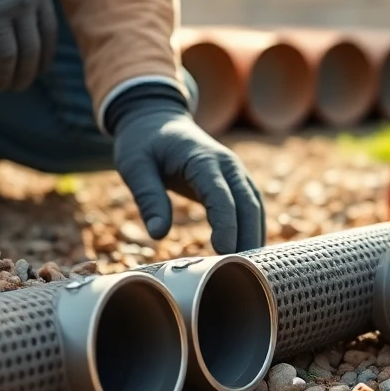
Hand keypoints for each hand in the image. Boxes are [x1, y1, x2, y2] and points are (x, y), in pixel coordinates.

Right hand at [0, 0, 57, 90]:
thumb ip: (27, 0)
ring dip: (0, 80)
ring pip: (5, 61)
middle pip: (28, 54)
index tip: (34, 73)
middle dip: (21, 77)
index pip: (47, 38)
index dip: (41, 62)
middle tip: (12, 86)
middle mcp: (20, 7)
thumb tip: (27, 37)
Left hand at [108, 84, 264, 253]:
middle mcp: (227, 164)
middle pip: (248, 203)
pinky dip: (251, 229)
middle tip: (241, 271)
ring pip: (255, 207)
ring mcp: (235, 172)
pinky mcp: (234, 182)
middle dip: (247, 236)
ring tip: (247, 270)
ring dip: (253, 236)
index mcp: (202, 158)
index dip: (226, 224)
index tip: (224, 252)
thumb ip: (148, 197)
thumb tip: (158, 234)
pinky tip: (246, 255)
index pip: (221, 195)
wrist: (157, 120)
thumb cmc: (143, 143)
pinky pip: (250, 207)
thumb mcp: (135, 166)